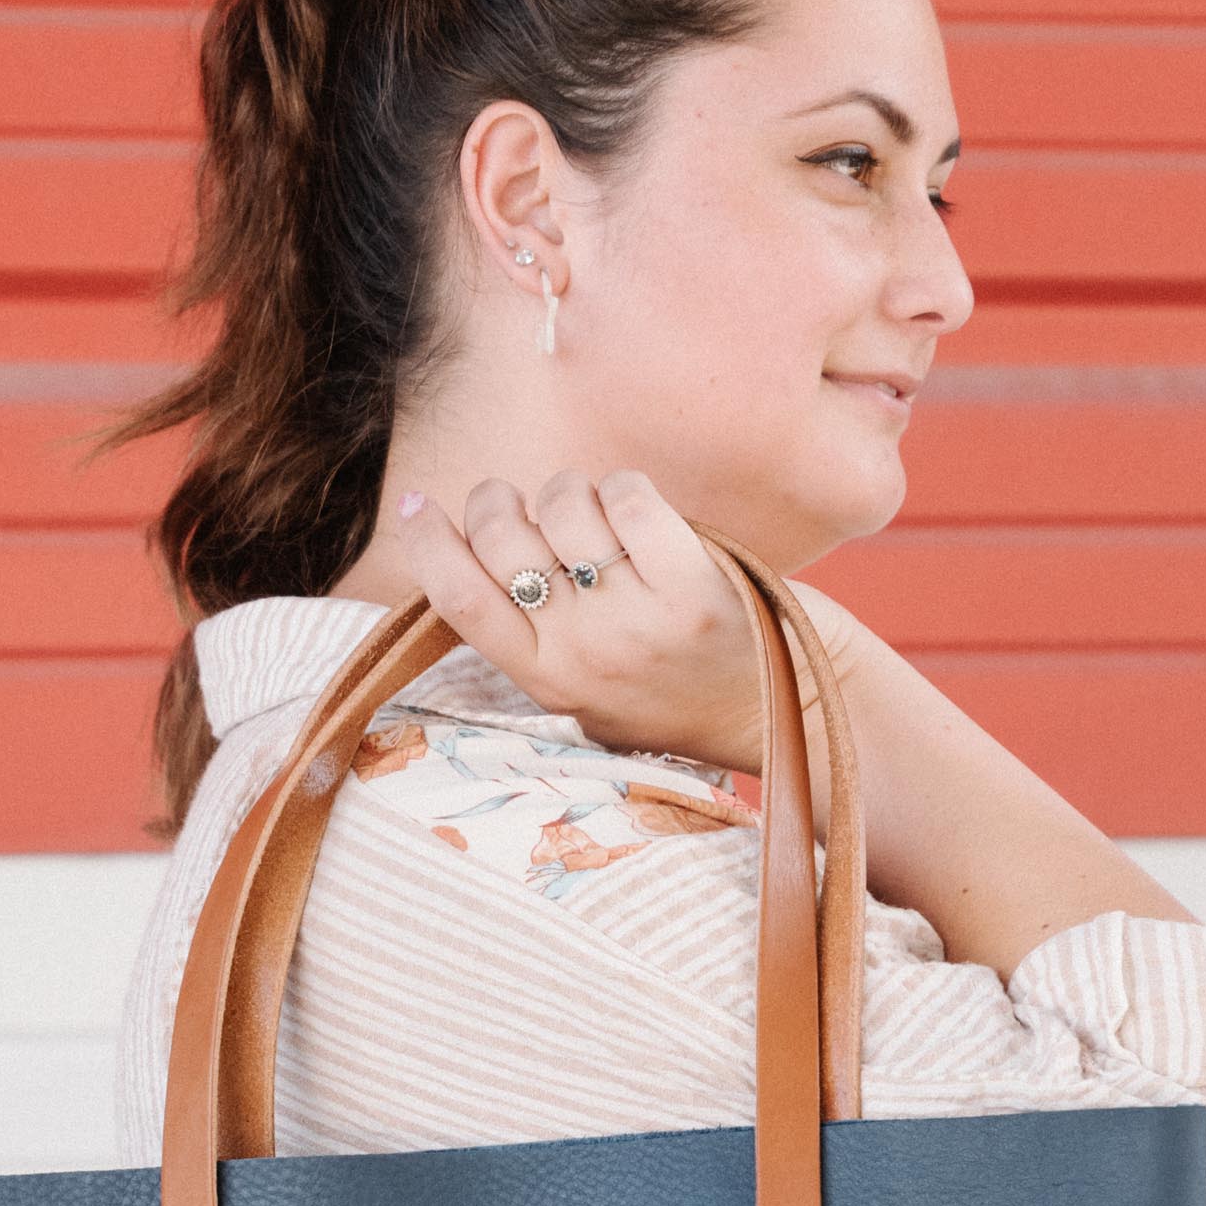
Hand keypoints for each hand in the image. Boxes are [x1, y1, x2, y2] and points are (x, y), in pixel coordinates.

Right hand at [392, 469, 856, 771]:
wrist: (788, 715)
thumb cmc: (681, 692)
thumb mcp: (591, 690)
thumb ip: (535, 636)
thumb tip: (465, 550)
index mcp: (547, 682)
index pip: (457, 603)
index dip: (427, 544)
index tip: (417, 505)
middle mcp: (584, 654)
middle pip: (501, 539)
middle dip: (505, 501)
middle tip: (531, 510)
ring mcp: (636, 621)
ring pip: (561, 506)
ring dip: (576, 495)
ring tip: (604, 526)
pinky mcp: (693, 587)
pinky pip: (626, 496)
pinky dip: (627, 490)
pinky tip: (644, 518)